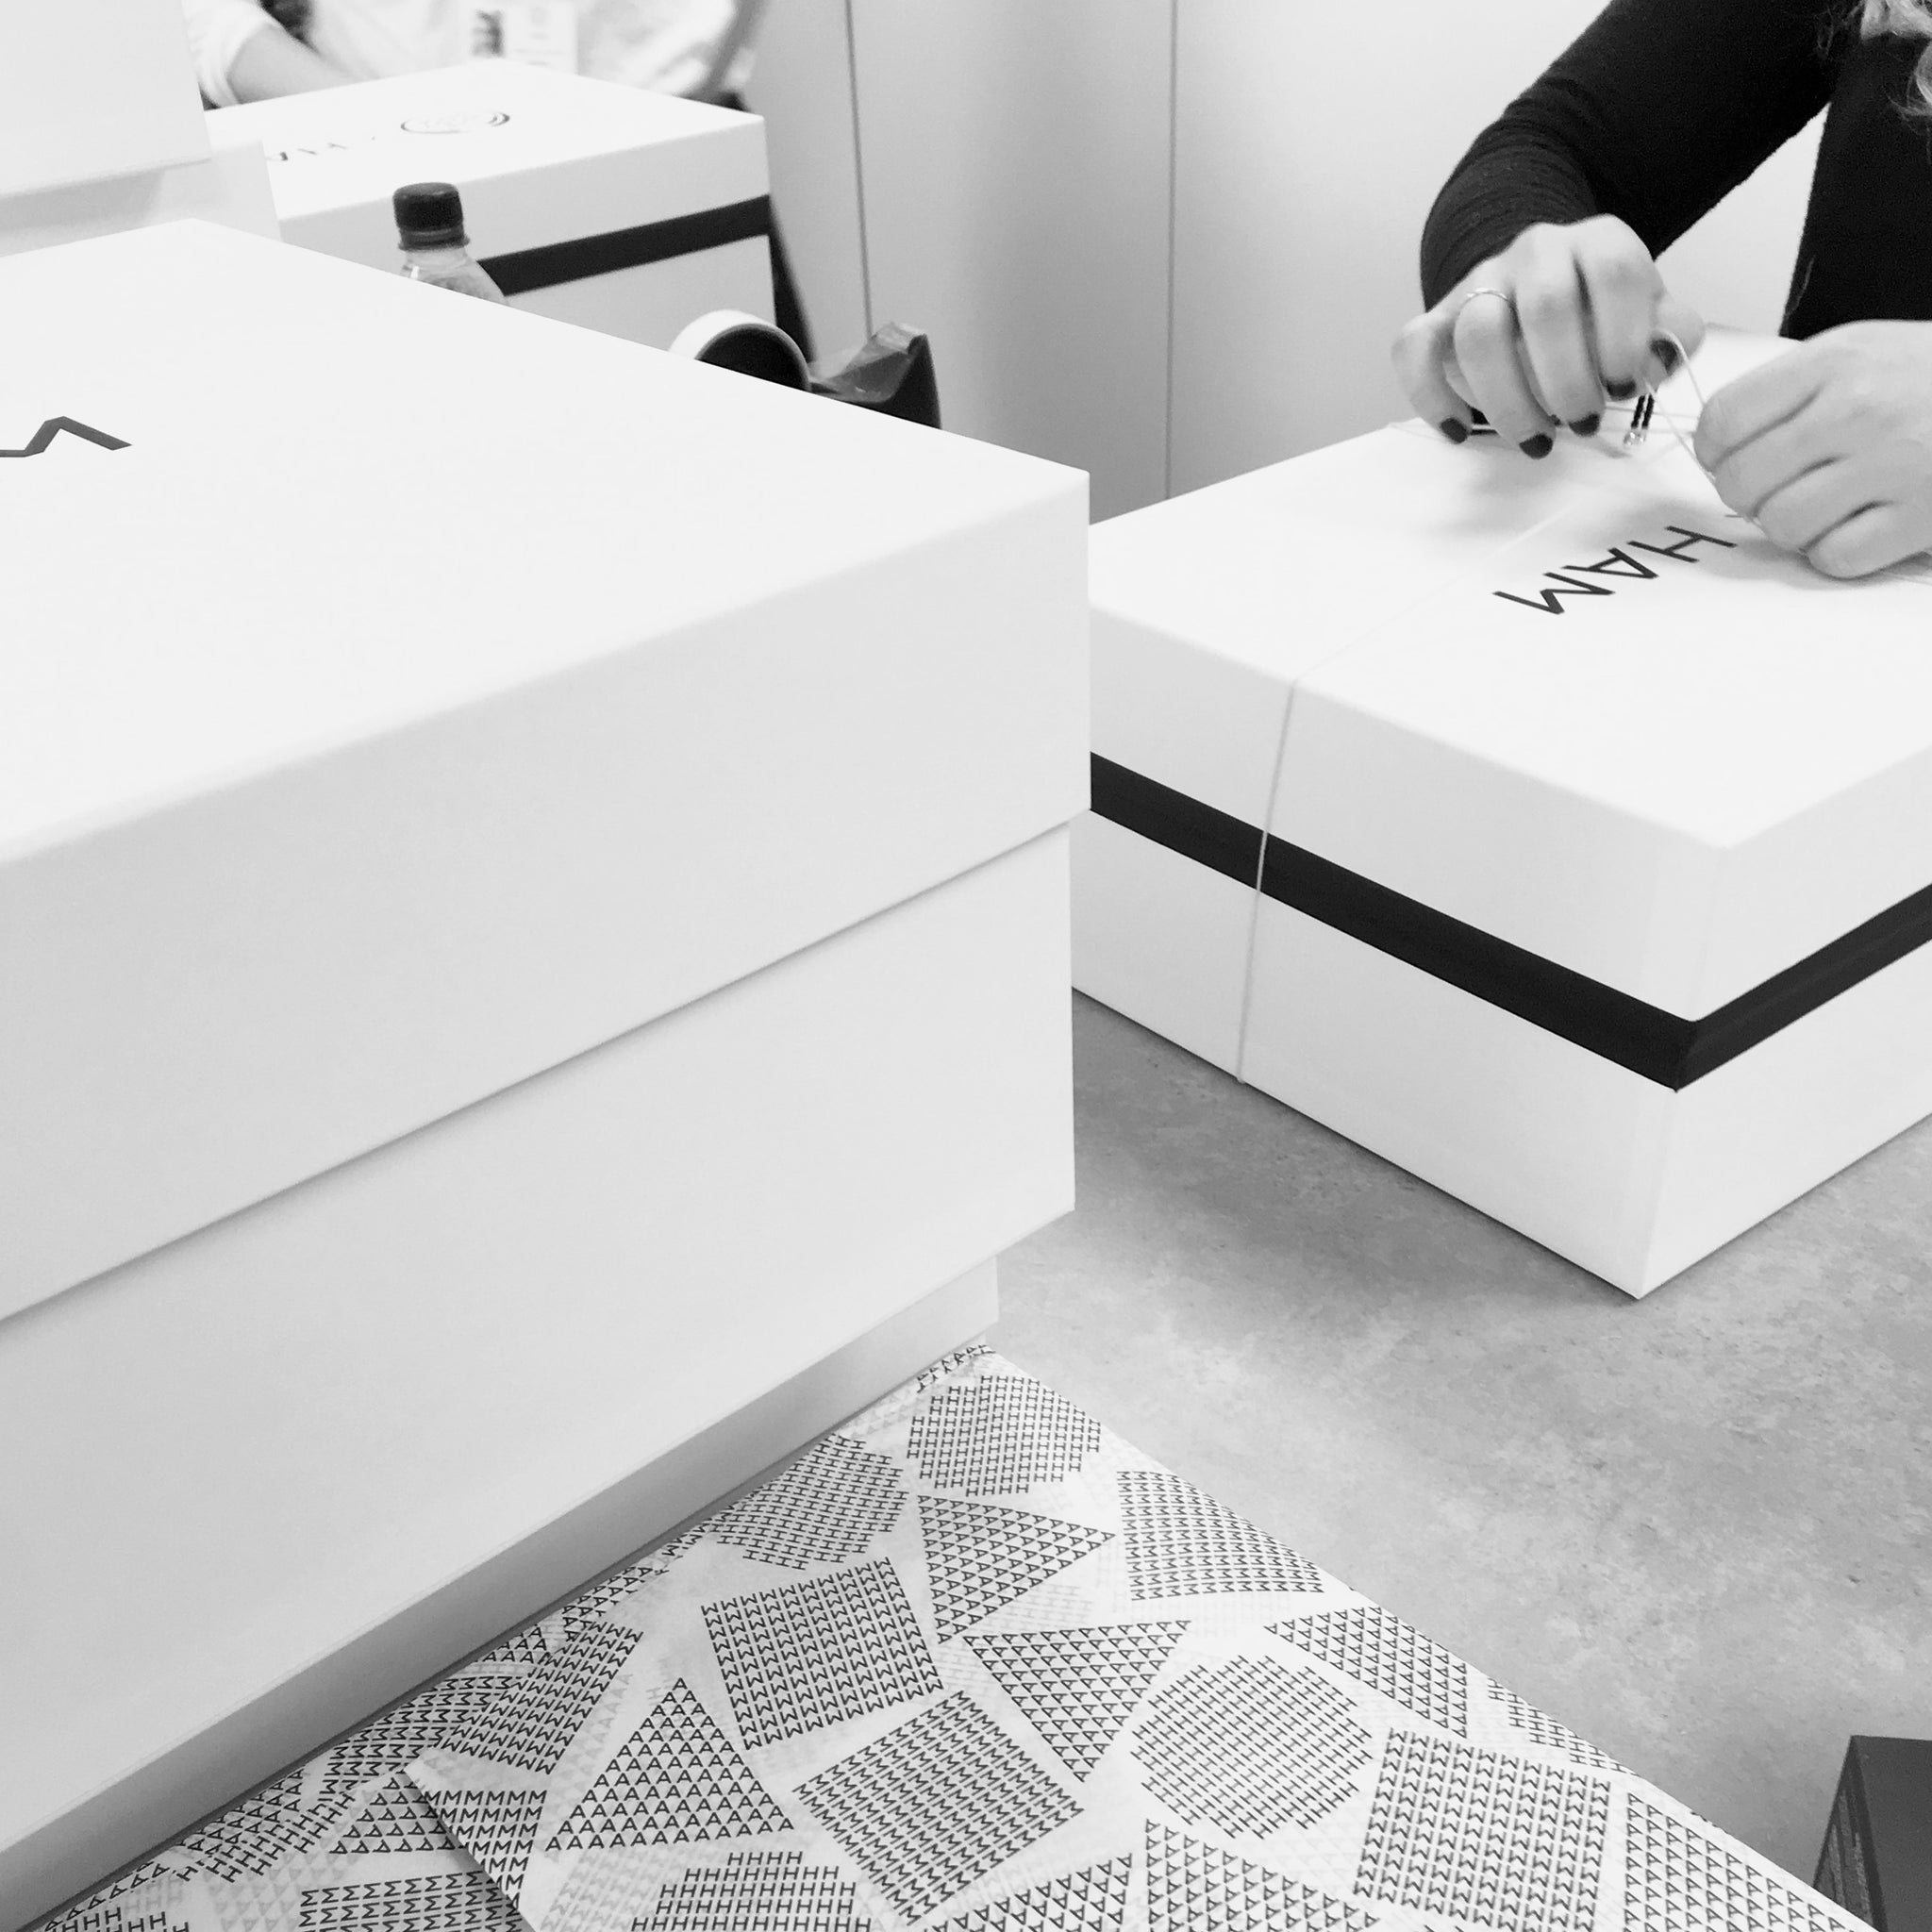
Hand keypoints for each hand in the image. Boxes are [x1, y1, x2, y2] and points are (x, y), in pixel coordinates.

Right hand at [1393, 215, 1703, 456]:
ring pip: (1478, 331)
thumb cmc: (1602, 317)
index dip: (1623, 336)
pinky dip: (1430, 395)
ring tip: (1535, 439)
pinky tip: (1459, 431)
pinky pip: (1413, 347)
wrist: (1542, 285)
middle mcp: (1537, 251)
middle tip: (1583, 422)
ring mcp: (1480, 282)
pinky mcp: (1437, 317)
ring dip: (1508, 400)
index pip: (1614, 271)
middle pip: (1545, 306)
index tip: (1625, 388)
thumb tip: (1654, 362)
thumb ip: (1671, 334)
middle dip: (1568, 380)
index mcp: (1598, 242)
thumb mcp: (1653, 316)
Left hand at [1695, 322, 1931, 578]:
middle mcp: (1859, 409)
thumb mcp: (1861, 352)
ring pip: (1782, 525)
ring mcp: (1893, 463)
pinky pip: (1834, 557)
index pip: (1723, 421)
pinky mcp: (1921, 516)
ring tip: (1829, 504)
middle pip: (1740, 481)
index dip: (1715, 453)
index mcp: (1835, 361)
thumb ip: (1788, 392)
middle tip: (1786, 486)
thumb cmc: (1930, 377)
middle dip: (1752, 494)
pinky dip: (1838, 552)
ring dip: (1795, 526)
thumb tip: (1717, 447)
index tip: (1734, 458)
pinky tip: (1863, 524)